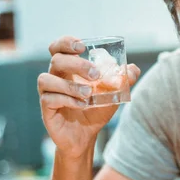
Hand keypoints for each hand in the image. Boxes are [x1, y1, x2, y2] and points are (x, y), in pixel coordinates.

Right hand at [37, 36, 140, 157]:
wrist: (86, 136)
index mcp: (68, 69)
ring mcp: (48, 93)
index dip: (66, 42)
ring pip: (47, 79)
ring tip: (88, 94)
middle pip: (56, 60)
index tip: (82, 47)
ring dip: (70, 85)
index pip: (58, 48)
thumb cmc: (95, 111)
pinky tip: (82, 105)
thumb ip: (123, 81)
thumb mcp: (113, 95)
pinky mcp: (46, 109)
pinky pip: (49, 99)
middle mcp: (55, 77)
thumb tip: (133, 69)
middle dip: (77, 64)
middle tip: (95, 74)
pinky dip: (67, 100)